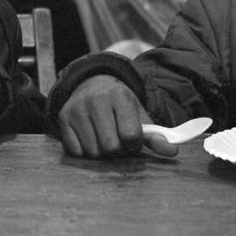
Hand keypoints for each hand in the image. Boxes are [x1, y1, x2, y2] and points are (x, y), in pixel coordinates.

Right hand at [57, 75, 177, 158]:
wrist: (90, 84)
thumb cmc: (119, 104)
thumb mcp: (138, 113)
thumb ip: (155, 135)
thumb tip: (173, 152)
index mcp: (120, 97)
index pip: (131, 136)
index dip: (134, 143)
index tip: (131, 138)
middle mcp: (96, 100)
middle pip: (111, 147)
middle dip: (117, 149)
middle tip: (117, 140)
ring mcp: (77, 109)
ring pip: (93, 152)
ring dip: (101, 152)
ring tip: (103, 138)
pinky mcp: (63, 118)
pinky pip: (76, 151)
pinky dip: (84, 151)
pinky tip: (89, 138)